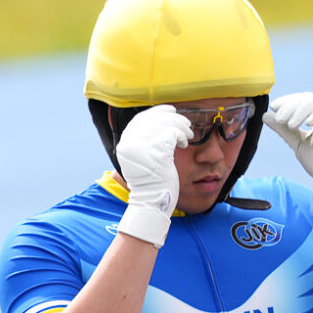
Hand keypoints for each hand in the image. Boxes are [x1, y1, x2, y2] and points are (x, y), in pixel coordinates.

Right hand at [114, 105, 191, 246]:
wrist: (150, 202)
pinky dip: (182, 135)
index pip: (140, 119)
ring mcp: (144, 148)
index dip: (156, 112)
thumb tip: (158, 124)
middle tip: (184, 122)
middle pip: (154, 119)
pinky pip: (173, 134)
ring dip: (180, 125)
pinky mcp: (159, 153)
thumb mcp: (141, 159)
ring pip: (166, 124)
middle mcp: (131, 144)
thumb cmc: (150, 182)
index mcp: (125, 144)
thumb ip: (143, 143)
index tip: (169, 110)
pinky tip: (185, 142)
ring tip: (187, 133)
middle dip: (172, 117)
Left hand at [265, 92, 312, 217]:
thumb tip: (267, 115)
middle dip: (291, 106)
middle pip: (309, 99)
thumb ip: (284, 130)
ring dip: (301, 110)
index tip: (274, 107)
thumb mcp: (298, 144)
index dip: (288, 101)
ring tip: (290, 124)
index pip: (302, 101)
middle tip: (280, 118)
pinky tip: (307, 123)